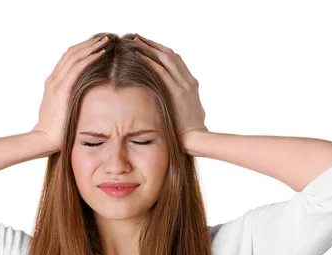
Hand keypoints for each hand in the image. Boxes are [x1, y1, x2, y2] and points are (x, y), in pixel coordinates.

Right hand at [31, 35, 108, 154]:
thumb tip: (83, 102)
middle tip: (104, 37)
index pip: (68, 59)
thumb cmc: (54, 130)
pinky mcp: (63, 90)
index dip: (82, 49)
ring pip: (76, 56)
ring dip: (92, 46)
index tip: (96, 45)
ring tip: (106, 40)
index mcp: (53, 83)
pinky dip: (91, 57)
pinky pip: (78, 67)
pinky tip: (102, 52)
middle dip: (89, 43)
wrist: (43, 139)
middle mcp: (54, 79)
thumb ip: (68, 101)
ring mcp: (57, 83)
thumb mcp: (61, 111)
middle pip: (72, 53)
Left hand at [132, 34, 208, 154]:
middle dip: (152, 44)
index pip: (175, 61)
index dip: (161, 51)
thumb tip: (176, 105)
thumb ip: (183, 104)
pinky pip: (161, 70)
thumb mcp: (190, 112)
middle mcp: (187, 80)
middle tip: (137, 38)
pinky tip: (138, 54)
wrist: (196, 138)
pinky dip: (149, 60)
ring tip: (134, 40)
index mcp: (190, 84)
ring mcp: (183, 84)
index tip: (148, 46)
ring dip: (149, 47)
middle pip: (169, 54)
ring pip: (165, 57)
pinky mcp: (176, 91)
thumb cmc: (190, 131)